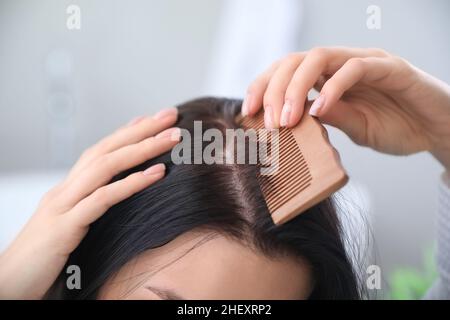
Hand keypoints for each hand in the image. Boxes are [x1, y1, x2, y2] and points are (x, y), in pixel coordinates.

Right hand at [0, 108, 179, 298]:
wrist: (6, 283)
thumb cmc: (42, 256)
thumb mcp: (70, 225)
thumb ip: (89, 206)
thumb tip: (115, 194)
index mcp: (68, 189)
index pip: (100, 151)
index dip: (127, 133)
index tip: (154, 119)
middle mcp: (65, 190)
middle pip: (106, 149)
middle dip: (141, 130)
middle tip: (171, 115)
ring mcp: (63, 205)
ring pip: (106, 166)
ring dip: (142, 149)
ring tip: (172, 137)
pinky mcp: (65, 227)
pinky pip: (103, 199)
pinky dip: (132, 183)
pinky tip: (158, 173)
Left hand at [243, 47, 449, 169]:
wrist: (437, 130)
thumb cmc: (396, 127)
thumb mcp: (353, 129)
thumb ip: (327, 119)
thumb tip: (294, 116)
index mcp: (328, 78)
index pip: (287, 71)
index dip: (263, 87)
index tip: (247, 113)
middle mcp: (342, 64)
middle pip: (295, 60)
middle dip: (274, 88)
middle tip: (267, 122)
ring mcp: (365, 62)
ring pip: (319, 57)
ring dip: (296, 87)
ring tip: (287, 119)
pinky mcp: (389, 67)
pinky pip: (355, 69)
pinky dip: (333, 89)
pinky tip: (320, 112)